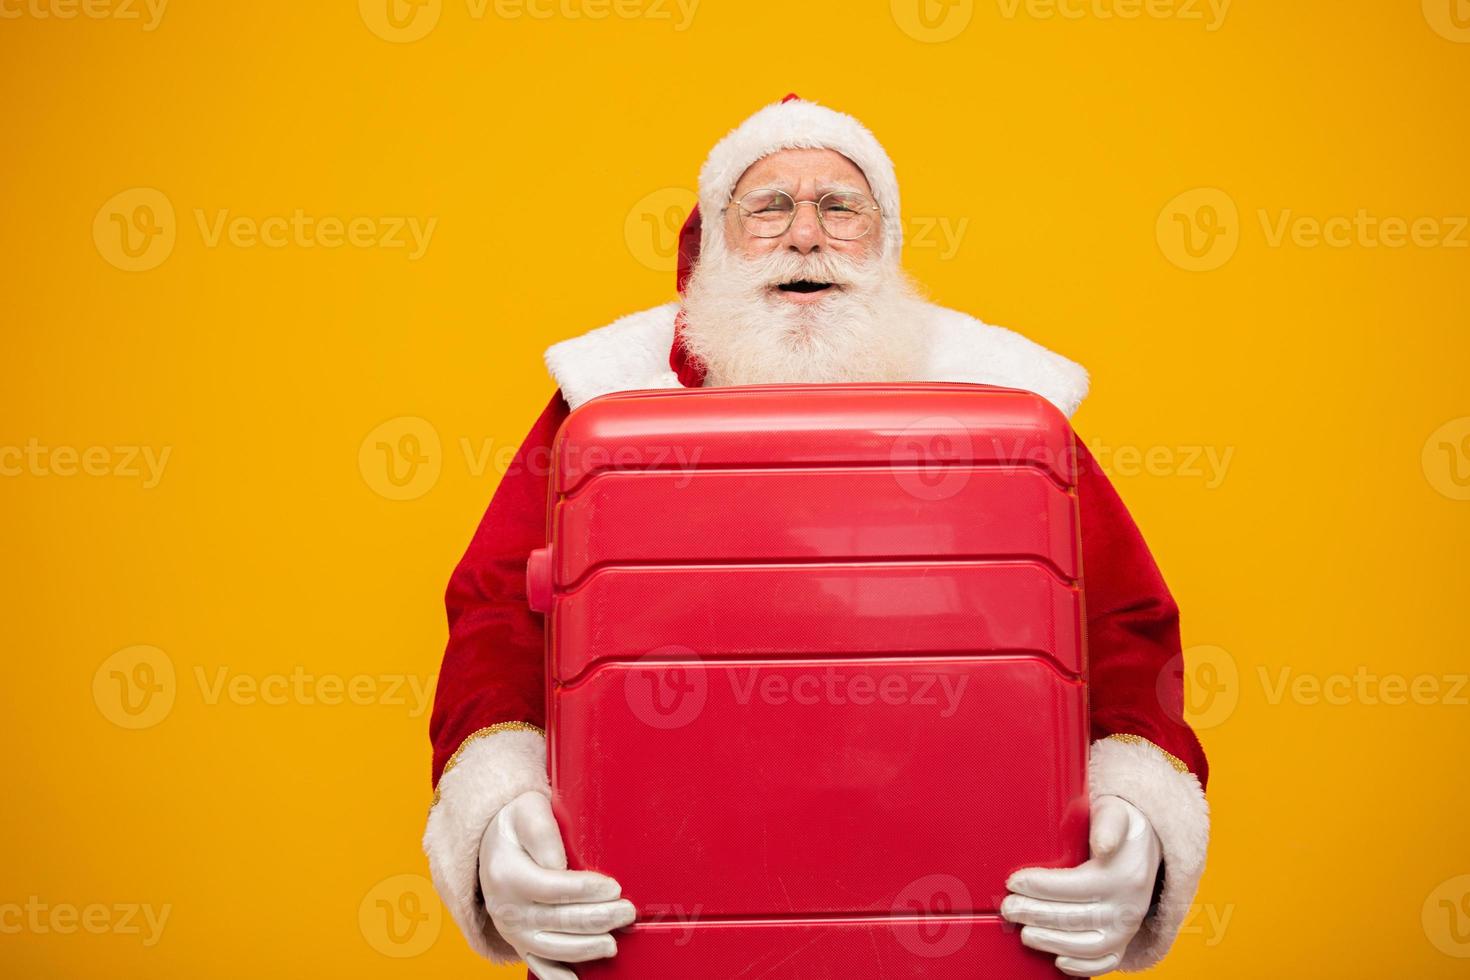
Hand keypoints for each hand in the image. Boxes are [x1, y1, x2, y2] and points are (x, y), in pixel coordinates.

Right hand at [478, 791, 635, 979]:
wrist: (490, 844)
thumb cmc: (516, 824)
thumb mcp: (526, 810)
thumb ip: (543, 831)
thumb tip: (559, 864)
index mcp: (508, 875)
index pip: (554, 888)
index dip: (586, 891)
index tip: (614, 887)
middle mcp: (507, 908)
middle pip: (559, 920)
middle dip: (598, 918)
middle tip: (626, 912)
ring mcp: (513, 929)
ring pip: (554, 947)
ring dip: (586, 949)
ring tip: (613, 943)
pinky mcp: (519, 941)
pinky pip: (538, 964)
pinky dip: (557, 976)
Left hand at [1000, 795, 1160, 976]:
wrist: (1149, 847)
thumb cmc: (1123, 829)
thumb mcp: (1117, 813)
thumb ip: (1108, 823)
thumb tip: (1102, 844)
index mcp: (1122, 875)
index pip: (1074, 886)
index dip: (1039, 885)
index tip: (1014, 881)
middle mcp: (1127, 906)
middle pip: (1073, 917)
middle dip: (1035, 913)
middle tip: (1008, 907)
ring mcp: (1127, 928)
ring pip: (1086, 945)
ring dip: (1051, 941)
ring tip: (1024, 932)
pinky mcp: (1125, 940)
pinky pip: (1105, 962)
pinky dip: (1082, 966)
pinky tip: (1057, 958)